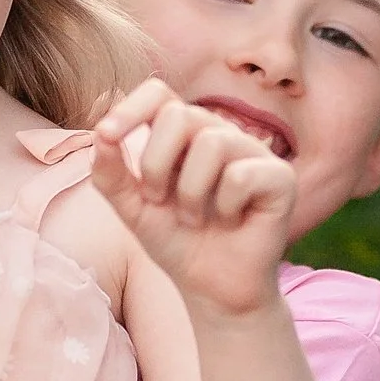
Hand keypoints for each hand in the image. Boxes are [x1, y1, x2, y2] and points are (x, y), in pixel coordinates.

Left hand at [92, 80, 295, 316]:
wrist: (212, 287)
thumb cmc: (176, 240)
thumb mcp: (133, 208)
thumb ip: (112, 174)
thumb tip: (100, 135)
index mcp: (183, 132)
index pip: (158, 93)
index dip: (130, 108)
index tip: (106, 135)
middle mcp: (218, 132)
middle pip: (180, 115)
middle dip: (157, 165)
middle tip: (159, 200)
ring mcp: (252, 151)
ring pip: (212, 143)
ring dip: (190, 193)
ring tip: (193, 217)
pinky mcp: (279, 177)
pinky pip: (241, 174)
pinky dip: (225, 206)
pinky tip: (231, 221)